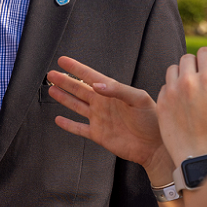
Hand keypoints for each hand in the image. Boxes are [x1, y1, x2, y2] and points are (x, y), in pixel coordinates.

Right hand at [49, 56, 169, 178]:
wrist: (155, 146)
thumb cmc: (152, 120)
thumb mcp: (139, 99)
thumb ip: (118, 90)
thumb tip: (96, 85)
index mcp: (112, 92)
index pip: (90, 76)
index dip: (76, 68)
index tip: (63, 60)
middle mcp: (103, 104)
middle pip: (79, 90)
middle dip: (65, 81)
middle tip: (51, 74)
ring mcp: (99, 119)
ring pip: (77, 106)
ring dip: (64, 98)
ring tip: (52, 89)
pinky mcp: (98, 135)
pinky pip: (79, 128)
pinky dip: (69, 124)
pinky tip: (59, 119)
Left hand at [155, 47, 206, 163]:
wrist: (198, 156)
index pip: (205, 51)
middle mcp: (188, 81)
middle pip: (187, 57)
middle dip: (194, 66)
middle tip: (199, 81)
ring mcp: (172, 91)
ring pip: (173, 69)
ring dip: (180, 75)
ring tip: (188, 91)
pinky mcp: (160, 102)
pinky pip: (165, 86)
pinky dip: (172, 90)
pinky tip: (179, 104)